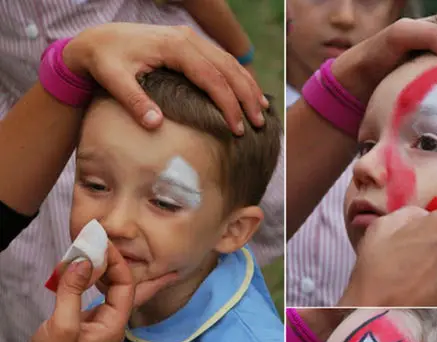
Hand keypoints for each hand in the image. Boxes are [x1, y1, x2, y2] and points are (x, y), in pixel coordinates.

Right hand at [18, 244, 175, 341]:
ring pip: (107, 288)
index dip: (118, 263)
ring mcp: (97, 322)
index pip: (127, 287)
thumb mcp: (62, 325)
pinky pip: (92, 293)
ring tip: (90, 249)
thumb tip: (84, 261)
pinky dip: (86, 277)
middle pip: (122, 286)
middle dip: (113, 263)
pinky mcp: (82, 319)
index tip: (104, 244)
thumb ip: (74, 292)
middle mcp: (110, 323)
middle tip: (101, 242)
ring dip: (100, 268)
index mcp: (114, 327)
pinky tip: (78, 267)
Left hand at [63, 23, 267, 133]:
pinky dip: (238, 78)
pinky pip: (221, 60)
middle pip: (228, 68)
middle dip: (247, 97)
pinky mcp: (190, 44)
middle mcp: (187, 38)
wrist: (96, 38)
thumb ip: (134, 101)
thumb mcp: (113, 79)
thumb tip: (155, 124)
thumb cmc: (104, 60)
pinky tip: (248, 94)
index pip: (212, 78)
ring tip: (262, 111)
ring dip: (248, 86)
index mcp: (174, 46)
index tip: (237, 129)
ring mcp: (190, 39)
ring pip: (229, 62)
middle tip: (259, 124)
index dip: (228, 104)